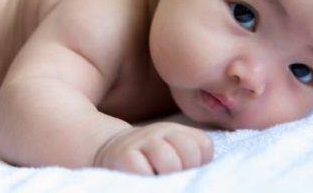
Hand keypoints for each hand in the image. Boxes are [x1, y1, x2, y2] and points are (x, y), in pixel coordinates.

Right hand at [93, 122, 213, 174]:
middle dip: (186, 171)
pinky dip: (147, 180)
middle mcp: (161, 131)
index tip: (188, 171)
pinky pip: (143, 170)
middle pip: (189, 151)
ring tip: (160, 181)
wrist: (110, 149)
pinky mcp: (124, 156)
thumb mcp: (172, 151)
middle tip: (174, 179)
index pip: (203, 145)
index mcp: (177, 130)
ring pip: (169, 161)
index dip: (201, 164)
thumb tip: (200, 177)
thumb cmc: (148, 160)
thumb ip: (189, 158)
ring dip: (168, 177)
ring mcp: (142, 141)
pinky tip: (144, 181)